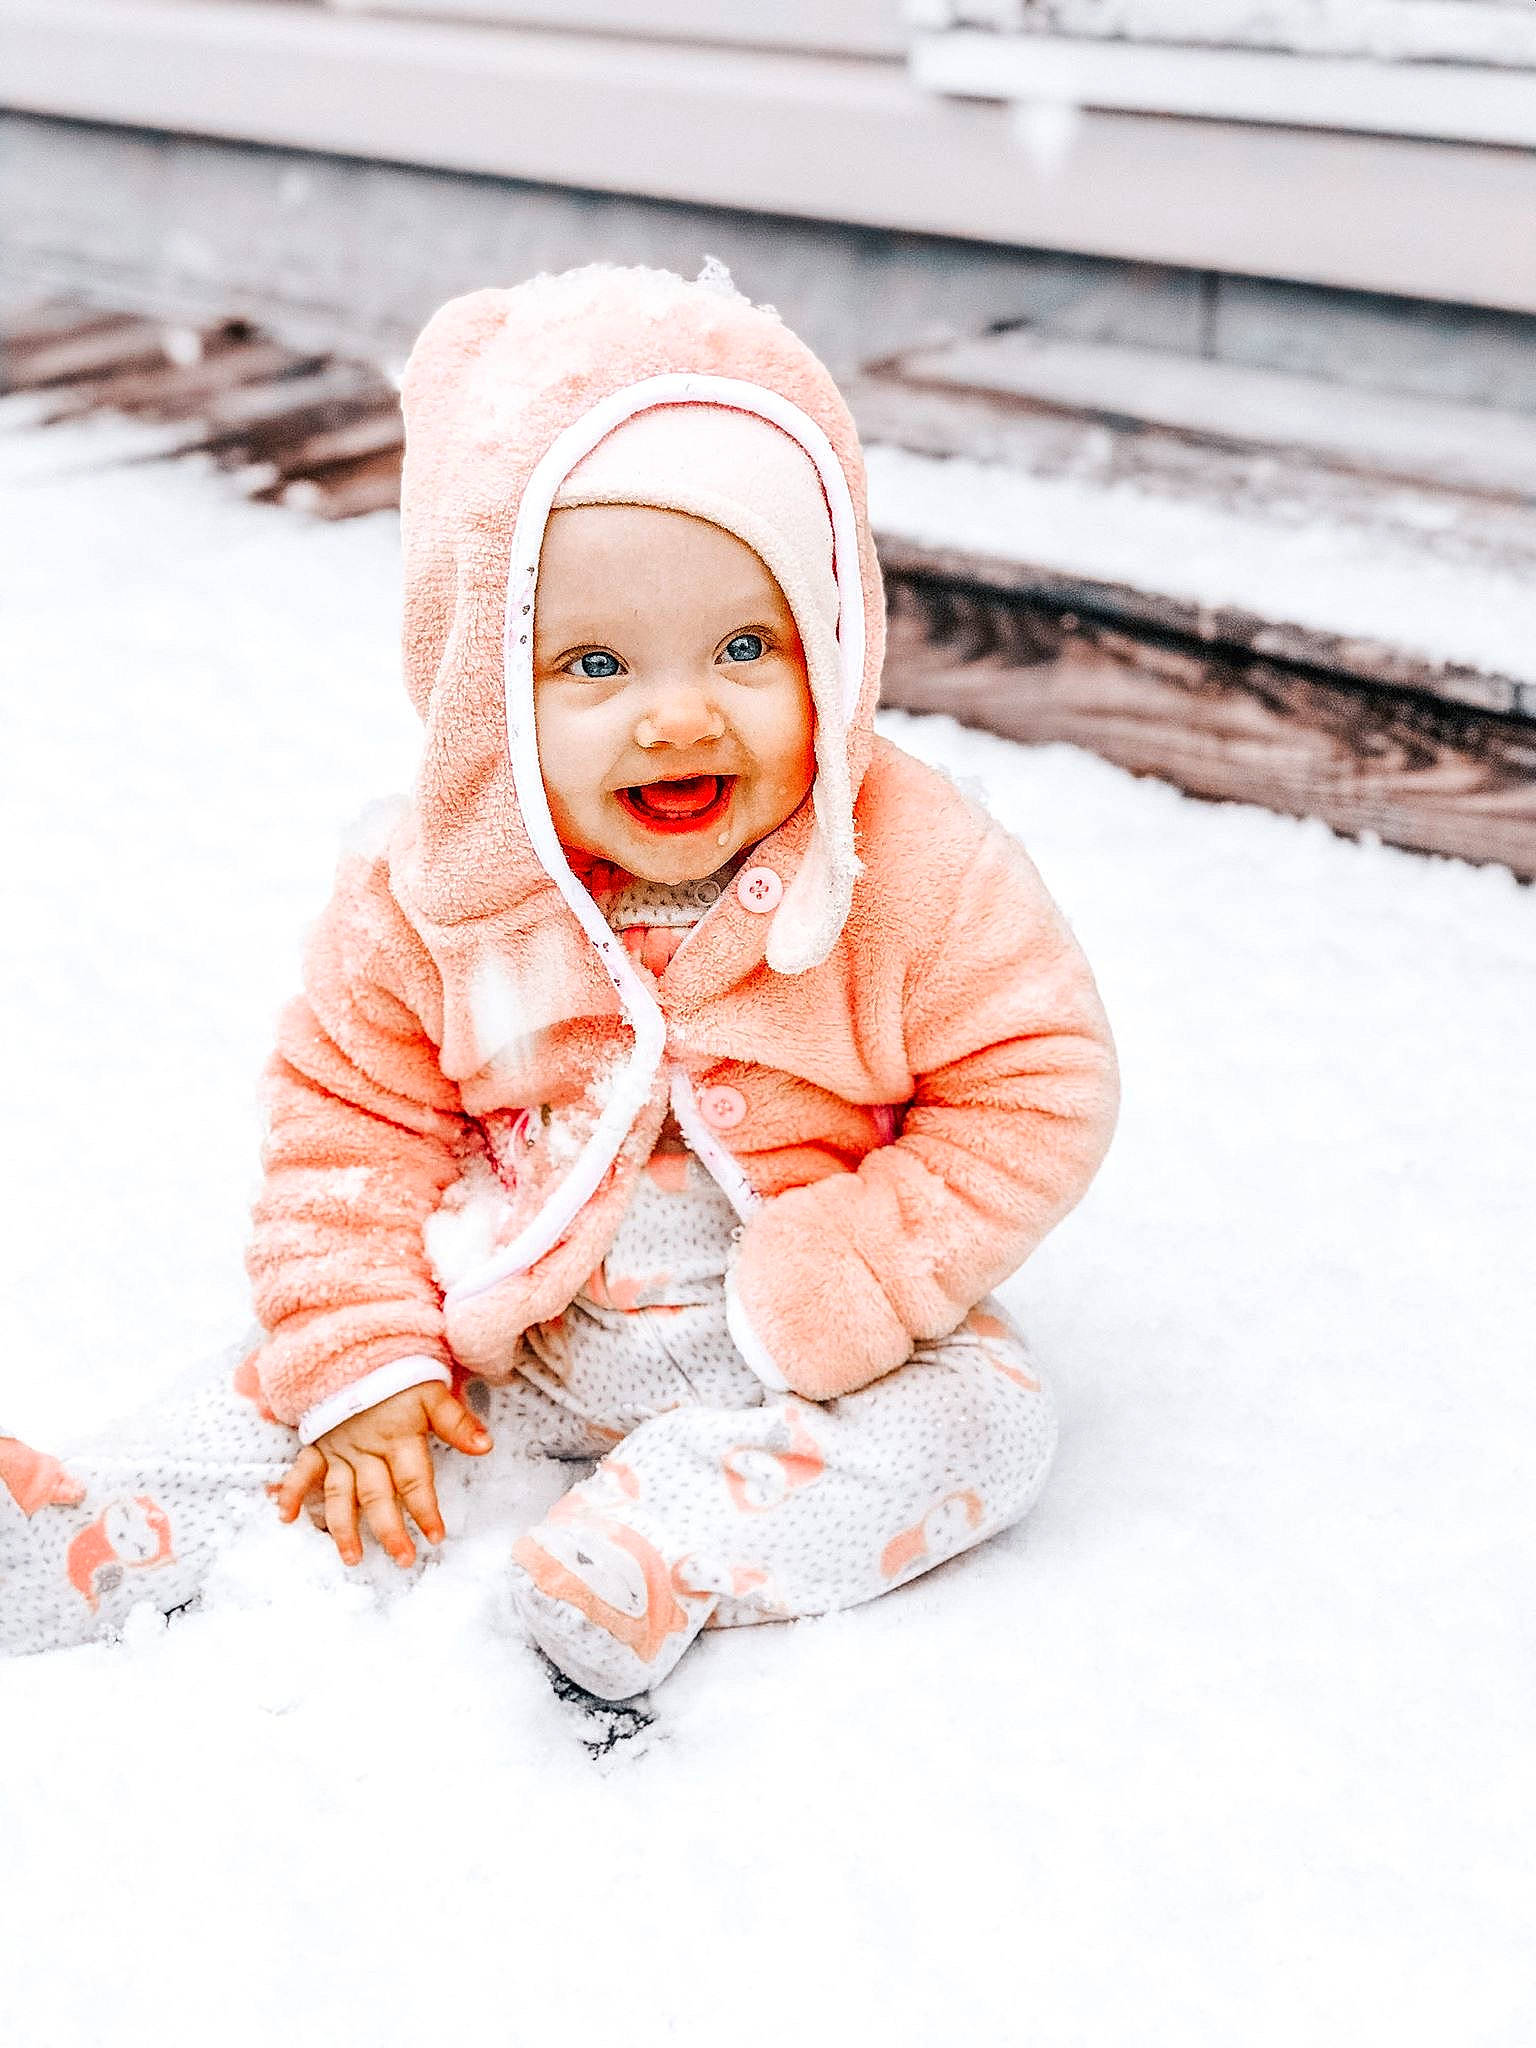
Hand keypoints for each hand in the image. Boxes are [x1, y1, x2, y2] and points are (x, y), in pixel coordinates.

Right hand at [273, 1383, 490, 1568]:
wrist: (356, 1352)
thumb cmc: (398, 1378)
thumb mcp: (432, 1393)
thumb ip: (456, 1422)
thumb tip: (486, 1446)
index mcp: (398, 1439)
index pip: (414, 1481)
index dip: (425, 1510)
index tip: (436, 1537)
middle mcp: (367, 1451)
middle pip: (378, 1496)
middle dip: (389, 1531)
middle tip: (403, 1560)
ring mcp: (340, 1451)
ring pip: (340, 1494)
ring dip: (343, 1527)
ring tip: (352, 1558)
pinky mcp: (319, 1446)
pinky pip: (302, 1471)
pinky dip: (291, 1492)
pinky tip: (286, 1517)